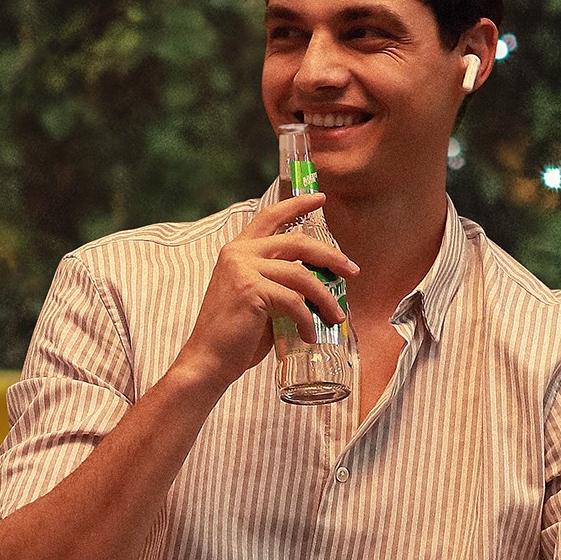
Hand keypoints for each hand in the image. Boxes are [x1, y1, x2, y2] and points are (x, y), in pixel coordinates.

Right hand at [170, 193, 356, 392]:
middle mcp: (239, 253)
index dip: (297, 206)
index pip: (270, 217)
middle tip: (352, 270)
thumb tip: (319, 284)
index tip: (320, 198)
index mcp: (237, 251)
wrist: (208, 361)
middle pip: (297, 242)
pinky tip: (308, 335)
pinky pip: (294, 301)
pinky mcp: (251, 290)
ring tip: (336, 316)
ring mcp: (243, 269)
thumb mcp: (259, 300)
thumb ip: (280, 283)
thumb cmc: (235, 337)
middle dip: (330, 256)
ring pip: (301, 275)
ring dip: (325, 298)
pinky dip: (307, 320)